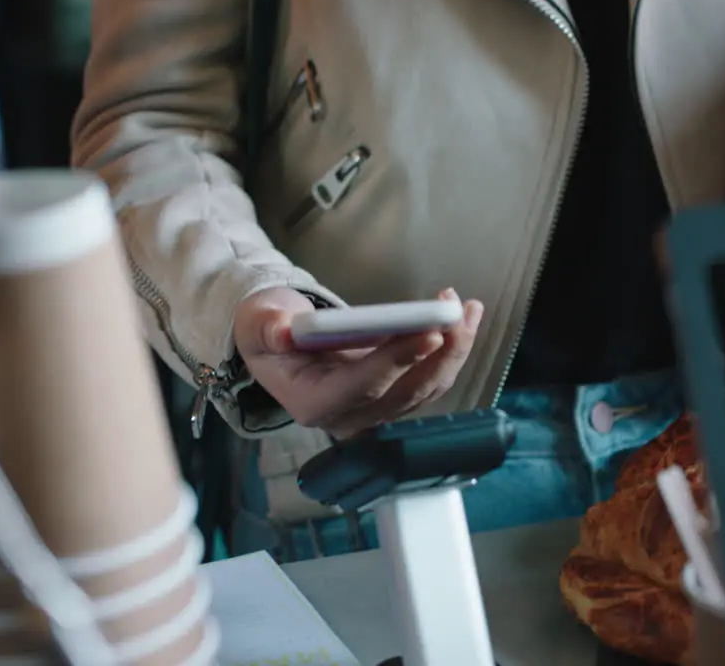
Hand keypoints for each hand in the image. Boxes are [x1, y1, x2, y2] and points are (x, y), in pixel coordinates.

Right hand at [232, 287, 484, 437]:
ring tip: (467, 308)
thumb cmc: (269, 332)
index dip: (397, 361)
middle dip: (439, 353)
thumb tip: (282, 331)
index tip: (430, 333)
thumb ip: (267, 328)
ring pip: (427, 388)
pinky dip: (451, 349)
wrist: (279, 344)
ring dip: (454, 349)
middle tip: (456, 312)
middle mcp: (349, 417)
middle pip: (406, 392)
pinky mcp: (395, 398)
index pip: (363, 386)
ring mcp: (376, 411)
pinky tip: (463, 318)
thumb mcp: (258, 324)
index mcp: (314, 403)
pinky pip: (431, 379)